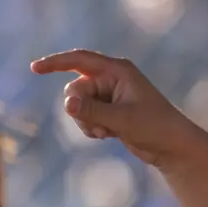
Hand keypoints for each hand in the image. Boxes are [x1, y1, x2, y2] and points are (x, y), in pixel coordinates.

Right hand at [31, 49, 203, 172]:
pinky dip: (91, 128)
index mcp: (118, 71)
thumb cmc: (155, 127)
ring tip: (107, 132)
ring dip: (86, 122)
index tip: (35, 68)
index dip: (56, 63)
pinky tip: (108, 136)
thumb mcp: (122, 119)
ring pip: (78, 106)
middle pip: (75, 89)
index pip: (80, 60)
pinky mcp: (109, 112)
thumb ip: (93, 111)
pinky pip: (85, 117)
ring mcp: (109, 97)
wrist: (172, 146)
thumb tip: (66, 104)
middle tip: (98, 126)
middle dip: (79, 109)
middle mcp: (111, 80)